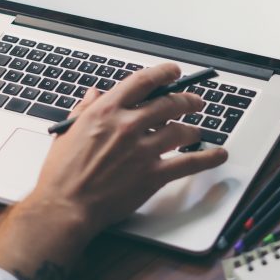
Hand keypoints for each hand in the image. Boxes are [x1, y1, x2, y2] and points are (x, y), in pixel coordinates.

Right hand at [0, 63, 228, 279]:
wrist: (65, 207)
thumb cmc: (62, 173)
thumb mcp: (67, 131)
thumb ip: (85, 109)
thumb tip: (95, 94)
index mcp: (106, 111)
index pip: (143, 81)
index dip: (164, 73)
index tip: (174, 72)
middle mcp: (128, 125)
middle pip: (169, 103)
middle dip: (187, 101)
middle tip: (195, 103)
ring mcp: (143, 150)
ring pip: (181, 131)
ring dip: (193, 129)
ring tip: (197, 131)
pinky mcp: (153, 174)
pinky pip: (188, 162)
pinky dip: (208, 158)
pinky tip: (218, 154)